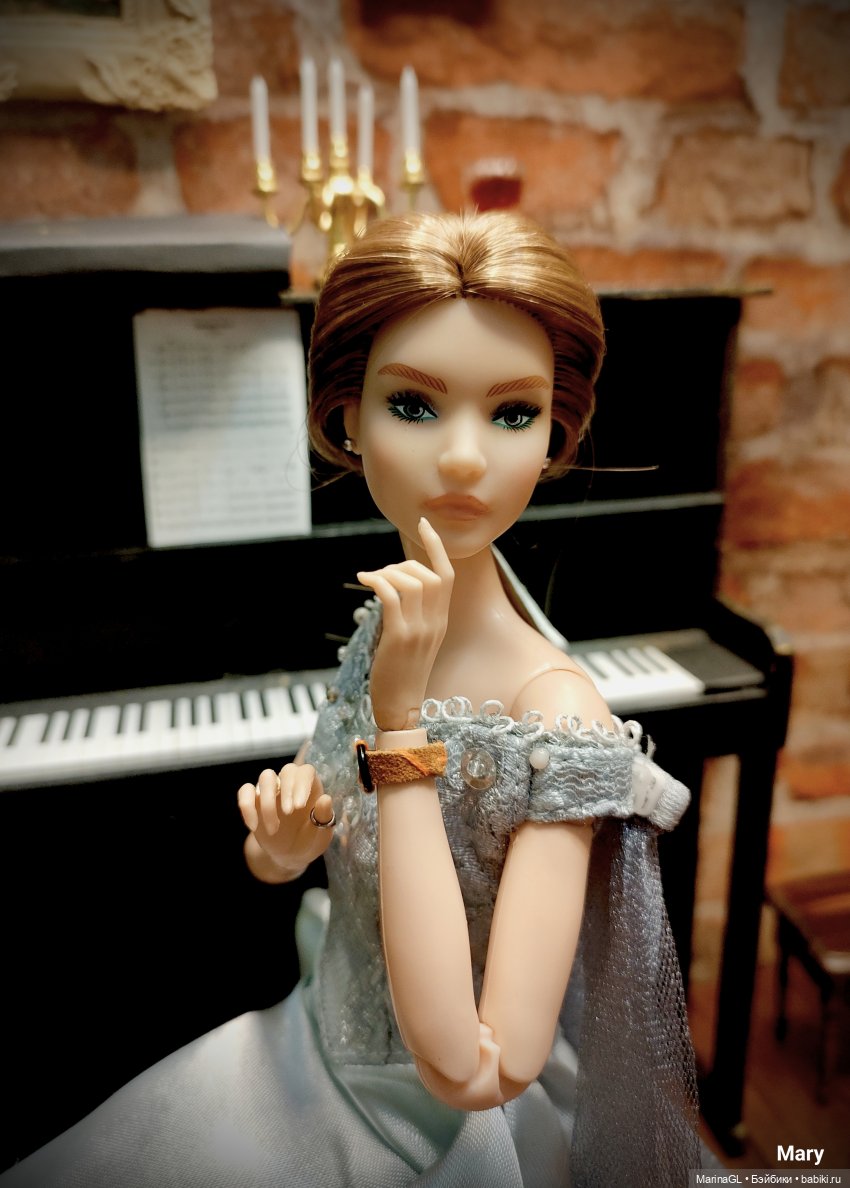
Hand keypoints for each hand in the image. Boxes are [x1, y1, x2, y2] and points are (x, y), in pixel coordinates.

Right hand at [238, 763, 333, 880]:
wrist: (290, 855)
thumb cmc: (309, 841)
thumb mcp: (321, 836)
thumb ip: (324, 818)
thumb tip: (325, 799)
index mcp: (311, 787)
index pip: (306, 771)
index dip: (302, 784)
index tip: (299, 806)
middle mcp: (291, 783)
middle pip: (287, 770)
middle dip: (287, 790)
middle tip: (288, 813)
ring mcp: (272, 789)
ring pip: (266, 777)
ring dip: (268, 802)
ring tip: (274, 829)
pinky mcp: (254, 800)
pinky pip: (245, 791)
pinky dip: (246, 806)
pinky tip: (254, 826)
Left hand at [357, 517, 453, 730]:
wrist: (400, 707)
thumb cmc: (400, 674)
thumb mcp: (413, 640)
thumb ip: (411, 614)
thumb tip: (391, 588)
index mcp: (440, 621)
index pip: (447, 575)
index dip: (437, 547)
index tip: (424, 525)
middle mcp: (435, 623)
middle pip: (429, 574)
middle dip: (402, 563)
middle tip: (382, 573)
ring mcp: (419, 630)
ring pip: (411, 582)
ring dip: (388, 572)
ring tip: (371, 579)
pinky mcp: (399, 637)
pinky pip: (392, 597)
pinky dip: (377, 582)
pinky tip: (364, 580)